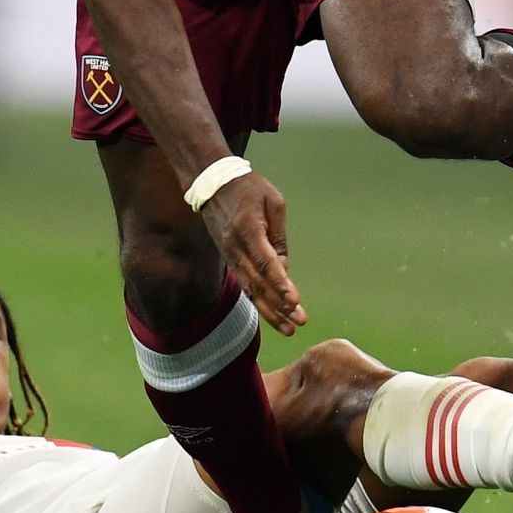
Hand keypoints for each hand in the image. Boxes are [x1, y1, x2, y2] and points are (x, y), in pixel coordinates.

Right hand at [200, 171, 305, 334]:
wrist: (213, 184)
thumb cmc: (249, 189)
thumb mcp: (274, 202)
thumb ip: (279, 237)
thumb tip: (283, 269)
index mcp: (249, 229)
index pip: (266, 262)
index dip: (280, 282)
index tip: (294, 300)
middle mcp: (236, 247)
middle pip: (258, 282)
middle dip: (279, 305)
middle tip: (299, 323)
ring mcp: (230, 255)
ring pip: (250, 289)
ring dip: (270, 310)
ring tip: (288, 328)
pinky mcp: (228, 259)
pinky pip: (244, 284)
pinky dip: (258, 301)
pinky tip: (272, 315)